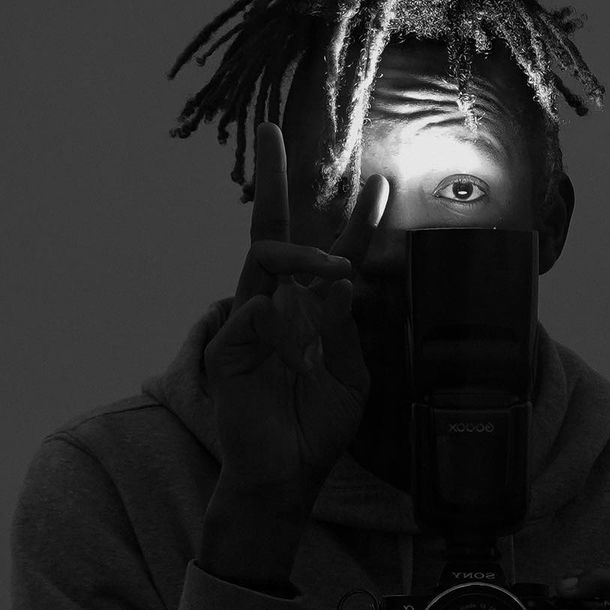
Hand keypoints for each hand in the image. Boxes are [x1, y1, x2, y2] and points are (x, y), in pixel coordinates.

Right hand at [204, 121, 388, 513]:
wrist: (287, 476)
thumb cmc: (318, 427)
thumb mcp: (351, 376)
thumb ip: (346, 329)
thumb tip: (342, 280)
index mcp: (314, 310)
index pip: (335, 253)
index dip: (358, 220)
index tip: (380, 183)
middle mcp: (279, 304)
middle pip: (273, 231)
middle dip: (271, 179)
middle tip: (271, 133)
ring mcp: (250, 322)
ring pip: (263, 258)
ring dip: (304, 255)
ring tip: (337, 272)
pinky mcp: (229, 348)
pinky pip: (251, 314)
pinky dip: (280, 322)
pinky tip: (299, 351)